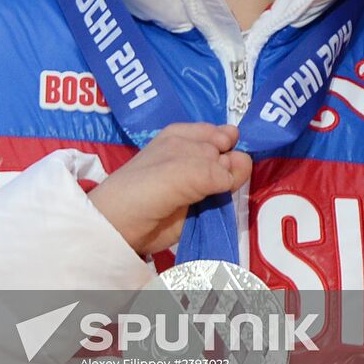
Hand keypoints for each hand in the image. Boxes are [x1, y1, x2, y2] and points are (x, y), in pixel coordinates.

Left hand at [87, 122, 251, 255]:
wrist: (122, 229)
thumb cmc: (143, 189)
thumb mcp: (177, 173)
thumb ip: (212, 171)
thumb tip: (240, 172)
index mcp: (187, 137)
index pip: (223, 134)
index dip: (228, 145)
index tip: (226, 155)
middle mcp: (196, 155)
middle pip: (230, 154)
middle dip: (231, 165)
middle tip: (218, 180)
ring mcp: (201, 181)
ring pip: (232, 176)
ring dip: (236, 183)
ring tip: (224, 193)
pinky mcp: (204, 206)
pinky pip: (227, 198)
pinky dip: (232, 201)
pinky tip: (228, 203)